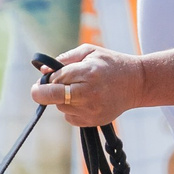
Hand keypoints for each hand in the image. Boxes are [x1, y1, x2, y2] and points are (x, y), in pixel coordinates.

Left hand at [30, 43, 145, 127]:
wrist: (136, 84)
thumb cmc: (111, 64)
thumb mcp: (89, 52)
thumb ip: (65, 59)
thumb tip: (43, 71)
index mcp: (88, 72)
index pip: (56, 78)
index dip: (49, 78)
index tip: (47, 77)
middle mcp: (89, 93)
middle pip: (53, 96)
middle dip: (41, 92)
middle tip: (37, 89)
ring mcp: (91, 110)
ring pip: (60, 107)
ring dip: (61, 99)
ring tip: (77, 90)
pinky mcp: (93, 121)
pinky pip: (70, 118)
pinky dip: (71, 109)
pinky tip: (83, 101)